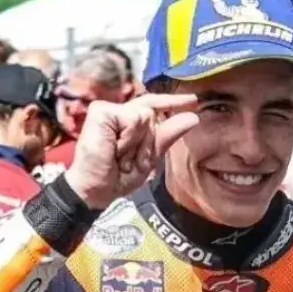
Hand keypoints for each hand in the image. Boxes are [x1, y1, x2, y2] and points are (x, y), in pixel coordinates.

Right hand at [64, 93, 198, 208]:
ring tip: (121, 157)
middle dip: (147, 142)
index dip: (173, 102)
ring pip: (145, 116)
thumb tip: (193, 117)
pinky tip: (115, 150)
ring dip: (137, 144)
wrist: (98, 189)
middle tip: (128, 161)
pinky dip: (129, 140)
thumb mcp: (150, 156)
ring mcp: (108, 109)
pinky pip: (134, 119)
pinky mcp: (101, 111)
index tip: (194, 102)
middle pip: (152, 114)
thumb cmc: (119, 176)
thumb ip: (168, 134)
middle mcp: (119, 112)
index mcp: (129, 121)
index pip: (154, 105)